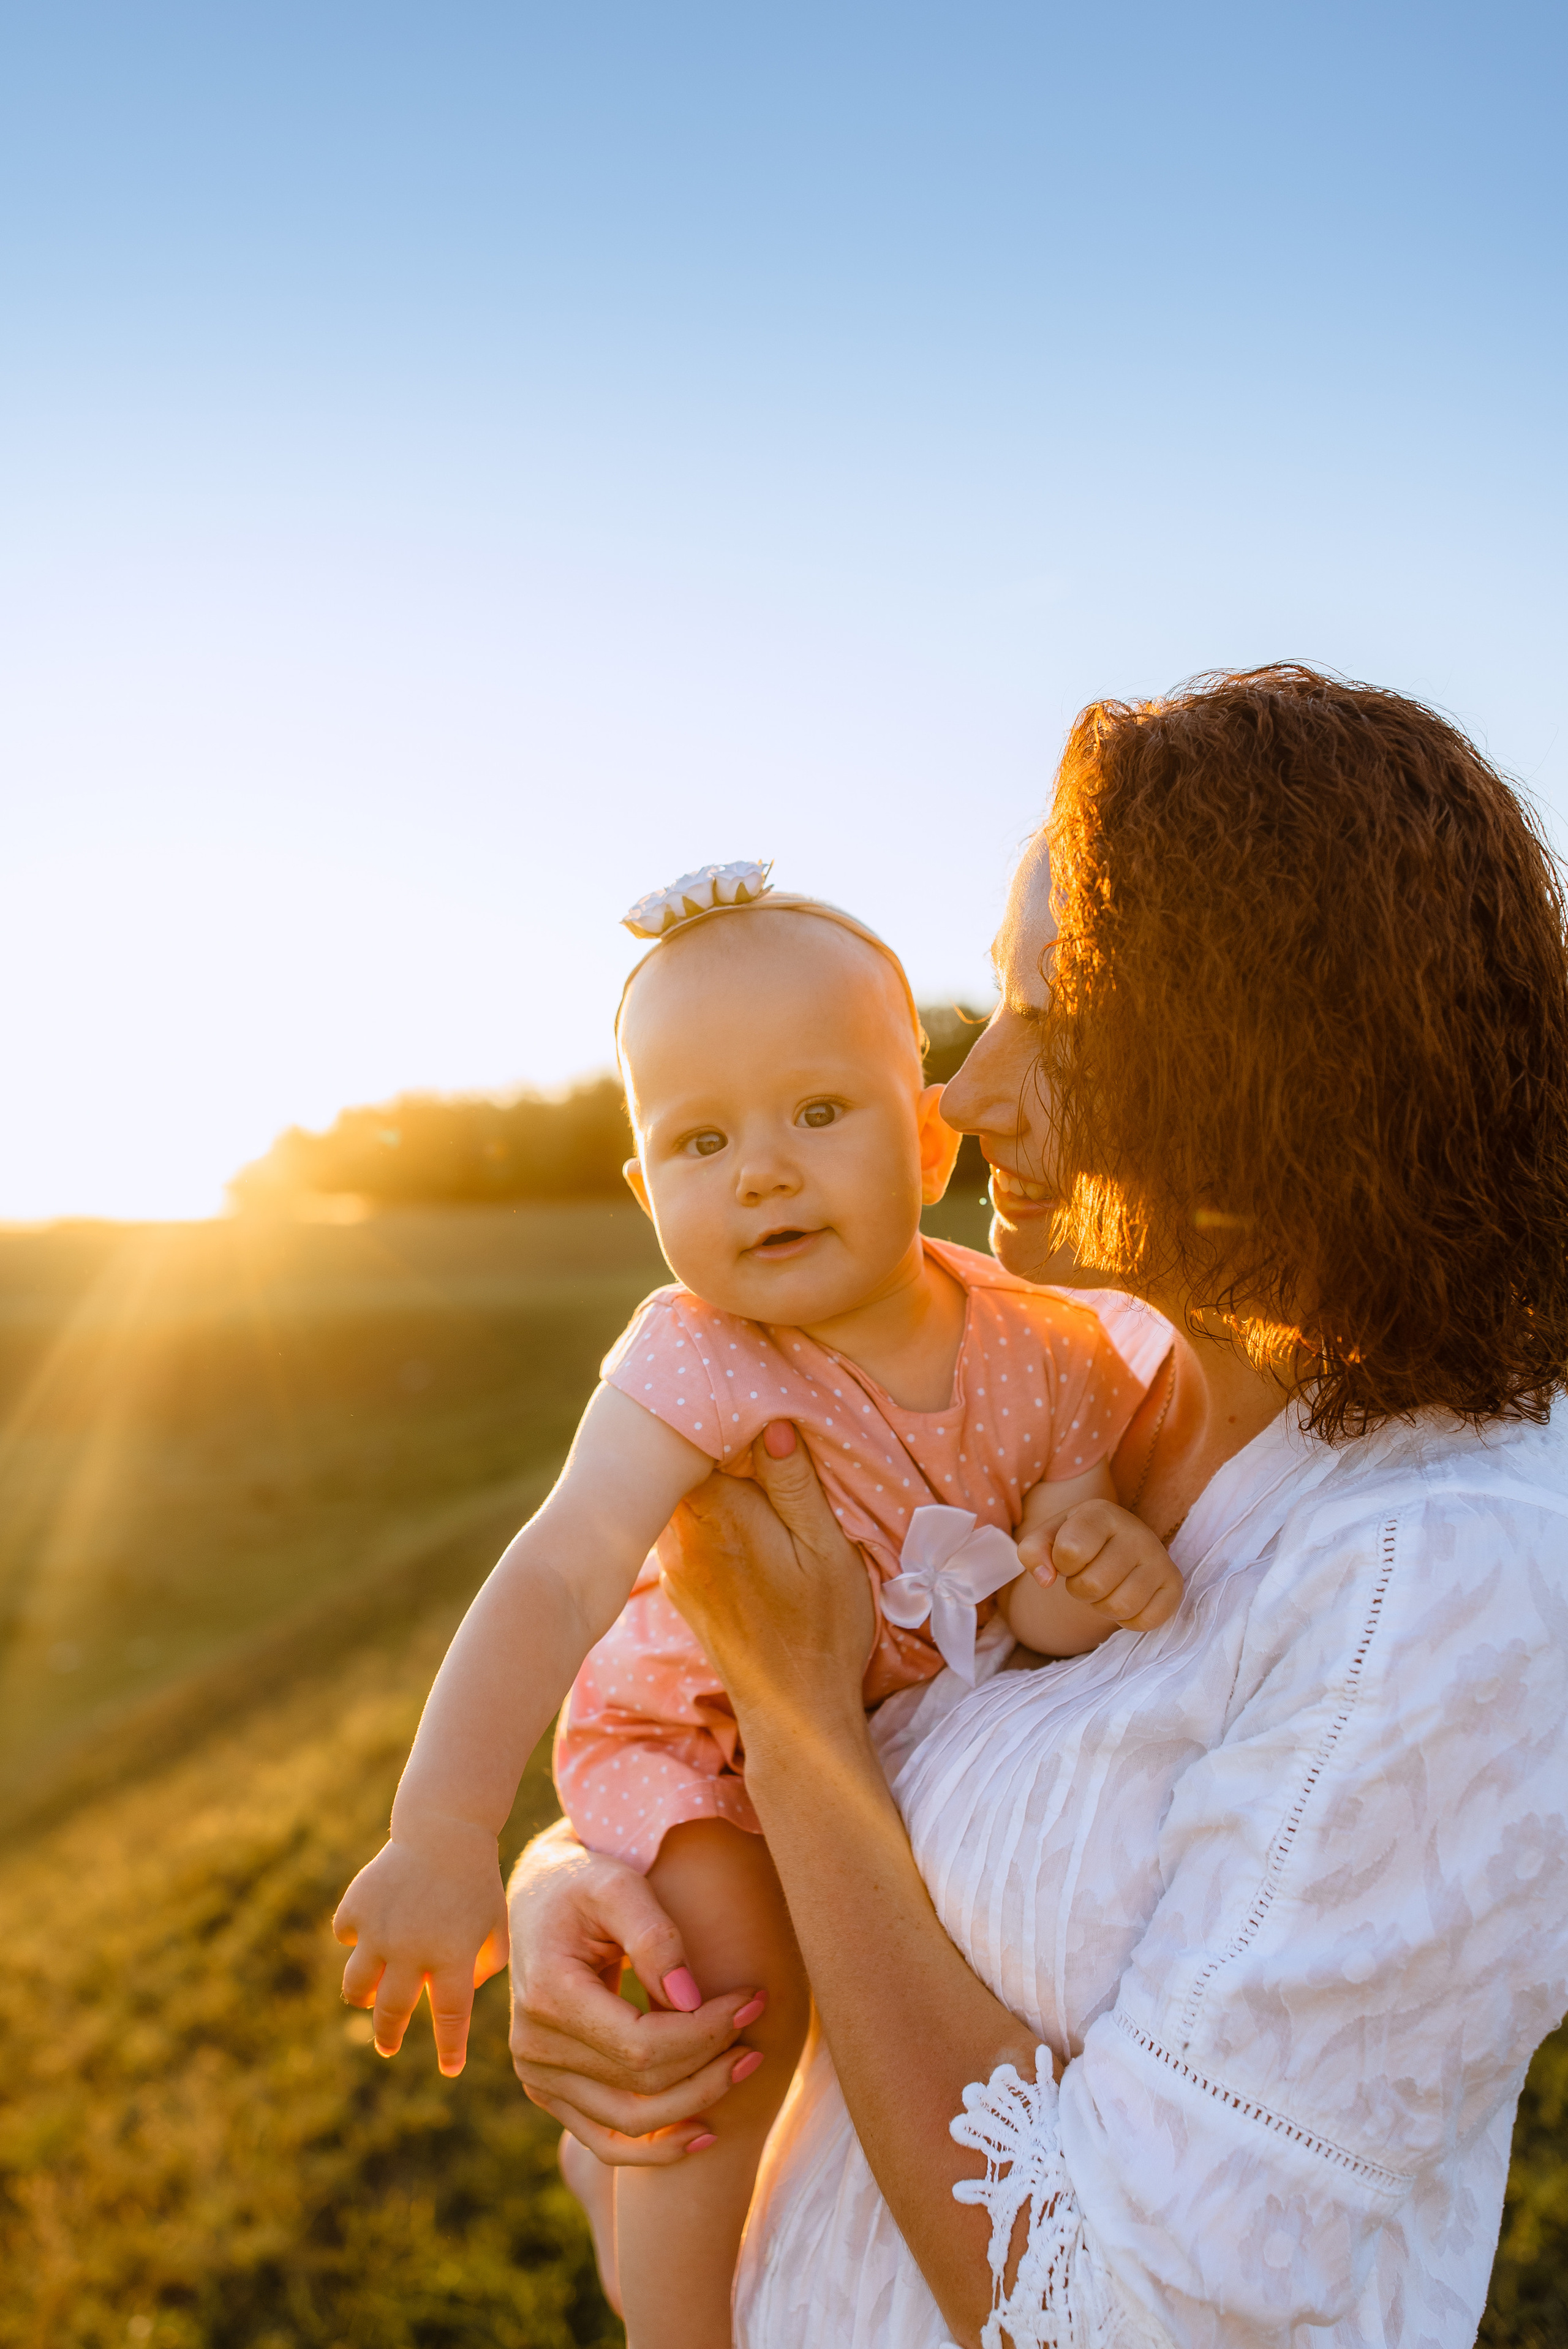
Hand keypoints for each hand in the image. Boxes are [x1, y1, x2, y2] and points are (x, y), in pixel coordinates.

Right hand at [333, 1817, 507, 2075]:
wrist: (446, 1828)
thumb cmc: (476, 1881)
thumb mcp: (494, 1923)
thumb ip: (484, 1965)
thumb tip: (459, 1996)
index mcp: (452, 1957)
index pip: (451, 2019)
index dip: (450, 2048)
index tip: (450, 2070)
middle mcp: (412, 1950)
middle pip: (392, 2014)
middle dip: (389, 2037)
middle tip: (389, 2046)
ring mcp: (379, 1930)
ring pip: (355, 1987)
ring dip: (363, 1997)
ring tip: (370, 1997)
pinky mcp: (357, 1907)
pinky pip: (346, 1936)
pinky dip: (356, 1937)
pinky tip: (371, 1929)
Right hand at [508, 1821, 767, 2164]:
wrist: (539, 1899)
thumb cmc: (584, 1882)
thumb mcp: (617, 1884)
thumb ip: (654, 1935)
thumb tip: (691, 1999)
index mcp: (549, 1995)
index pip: (643, 2043)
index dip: (707, 2031)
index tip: (753, 2000)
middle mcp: (534, 2047)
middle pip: (642, 2084)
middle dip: (711, 2062)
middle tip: (759, 2031)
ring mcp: (538, 2077)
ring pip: (629, 2121)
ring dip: (695, 2103)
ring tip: (746, 2066)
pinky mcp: (549, 2092)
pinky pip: (605, 2141)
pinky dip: (656, 2148)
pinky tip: (704, 2136)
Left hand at [653, 1421, 874, 1743]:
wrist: (793, 1711)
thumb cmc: (823, 1625)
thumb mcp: (828, 1547)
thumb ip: (796, 1484)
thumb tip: (771, 1422)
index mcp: (721, 1513)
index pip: (698, 1437)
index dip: (723, 1413)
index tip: (752, 1400)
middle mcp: (684, 1535)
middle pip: (680, 1464)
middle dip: (708, 1440)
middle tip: (747, 1422)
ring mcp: (675, 1562)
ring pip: (678, 1496)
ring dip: (704, 1477)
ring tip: (742, 1463)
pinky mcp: (678, 1585)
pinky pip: (682, 1527)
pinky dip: (702, 1512)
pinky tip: (734, 1515)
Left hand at [1019, 1497, 1181, 1631]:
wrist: (1119, 1544)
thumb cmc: (1079, 1540)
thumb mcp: (1050, 1536)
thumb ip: (1033, 1551)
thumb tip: (1045, 1578)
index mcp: (1101, 1513)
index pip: (1070, 1551)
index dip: (1061, 1564)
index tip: (1068, 1557)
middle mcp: (1137, 1532)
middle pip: (1092, 1585)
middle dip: (1080, 1589)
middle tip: (1087, 1576)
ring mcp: (1159, 1558)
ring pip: (1120, 1607)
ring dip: (1102, 1606)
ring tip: (1105, 1588)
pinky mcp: (1174, 1585)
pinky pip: (1145, 1621)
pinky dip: (1128, 1621)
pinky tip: (1126, 1598)